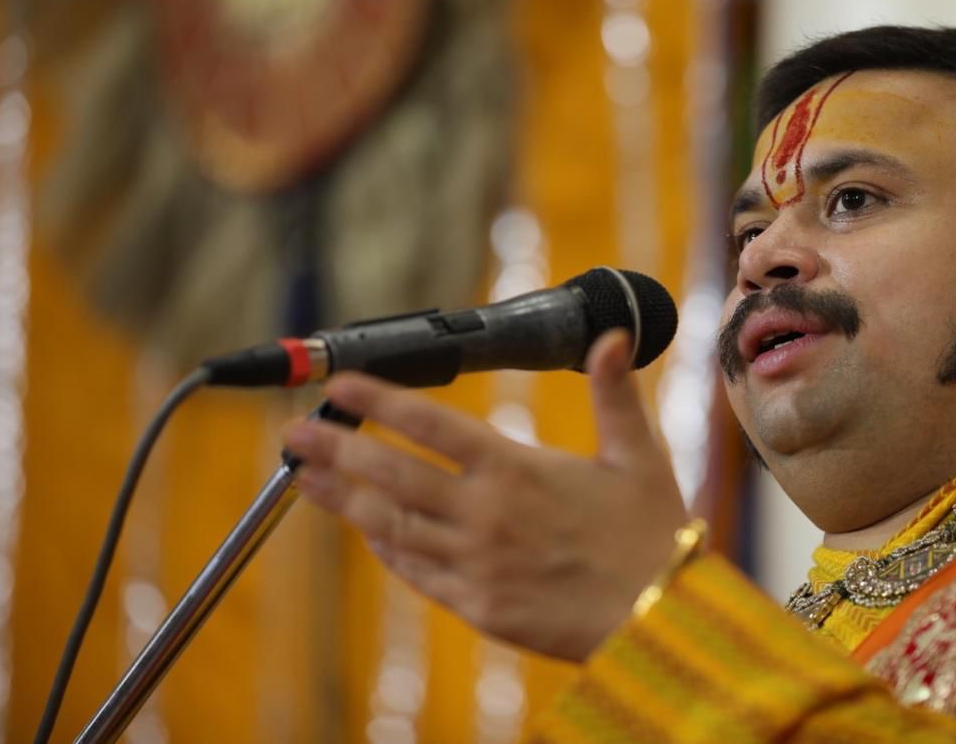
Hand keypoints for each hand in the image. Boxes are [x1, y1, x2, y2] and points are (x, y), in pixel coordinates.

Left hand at [283, 330, 688, 660]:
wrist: (662, 619)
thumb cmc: (652, 533)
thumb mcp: (639, 455)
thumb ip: (614, 394)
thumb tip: (611, 337)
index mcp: (518, 471)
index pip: (433, 426)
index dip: (381, 402)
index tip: (342, 385)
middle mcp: (486, 514)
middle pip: (393, 475)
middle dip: (338, 450)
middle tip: (294, 433)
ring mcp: (476, 564)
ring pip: (393, 526)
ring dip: (343, 500)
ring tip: (305, 479)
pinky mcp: (478, 607)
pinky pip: (418, 574)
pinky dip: (387, 550)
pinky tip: (366, 533)